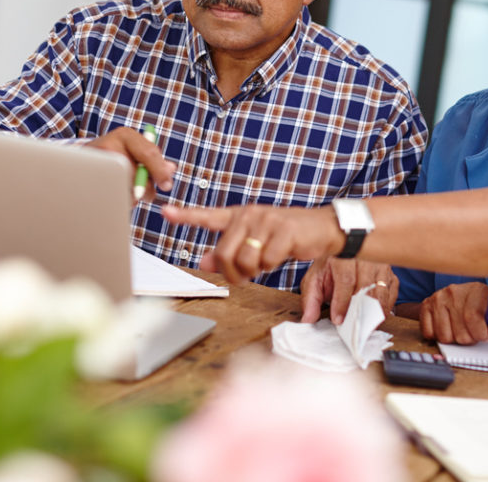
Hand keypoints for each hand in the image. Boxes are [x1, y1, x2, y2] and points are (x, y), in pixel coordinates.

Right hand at [87, 127, 175, 198]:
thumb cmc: (114, 155)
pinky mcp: (87, 177)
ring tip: (127, 192)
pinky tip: (114, 196)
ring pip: (125, 187)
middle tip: (148, 196)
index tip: (167, 186)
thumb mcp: (134, 150)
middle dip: (147, 188)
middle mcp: (110, 144)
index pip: (149, 153)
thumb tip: (171, 169)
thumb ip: (152, 159)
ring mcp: (97, 160)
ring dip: (132, 196)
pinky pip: (111, 196)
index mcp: (126, 135)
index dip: (160, 171)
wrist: (79, 159)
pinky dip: (118, 201)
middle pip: (138, 173)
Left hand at [161, 203, 342, 283]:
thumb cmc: (285, 236)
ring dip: (254, 271)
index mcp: (239, 216)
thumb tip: (204, 262)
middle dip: (233, 273)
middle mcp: (250, 215)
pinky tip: (280, 256)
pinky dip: (273, 266)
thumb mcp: (255, 242)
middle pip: (224, 254)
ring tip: (265, 262)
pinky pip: (268, 261)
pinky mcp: (284, 231)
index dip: (185, 216)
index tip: (164, 212)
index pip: (207, 216)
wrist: (322, 228)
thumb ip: (229, 251)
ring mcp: (266, 221)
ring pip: (245, 260)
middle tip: (244, 276)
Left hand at [299, 258, 398, 323]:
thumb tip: (308, 319)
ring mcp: (380, 265)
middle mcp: (365, 258)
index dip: (342, 302)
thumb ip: (310, 300)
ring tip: (362, 324)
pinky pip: (392, 292)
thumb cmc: (330, 267)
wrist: (344, 251)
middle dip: (359, 310)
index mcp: (343, 256)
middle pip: (367, 286)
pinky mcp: (390, 273)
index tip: (338, 319)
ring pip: (381, 291)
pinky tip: (374, 314)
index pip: (346, 280)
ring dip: (372, 311)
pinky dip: (385, 306)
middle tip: (352, 327)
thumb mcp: (315, 279)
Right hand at [418, 282, 487, 344]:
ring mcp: (438, 298)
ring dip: (454, 339)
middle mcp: (454, 291)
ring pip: (444, 337)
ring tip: (461, 330)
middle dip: (469, 339)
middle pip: (460, 333)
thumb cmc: (484, 306)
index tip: (485, 336)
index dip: (480, 334)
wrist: (464, 297)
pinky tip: (448, 328)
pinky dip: (438, 336)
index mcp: (476, 290)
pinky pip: (429, 333)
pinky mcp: (426, 306)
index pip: (473, 319)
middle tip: (473, 333)